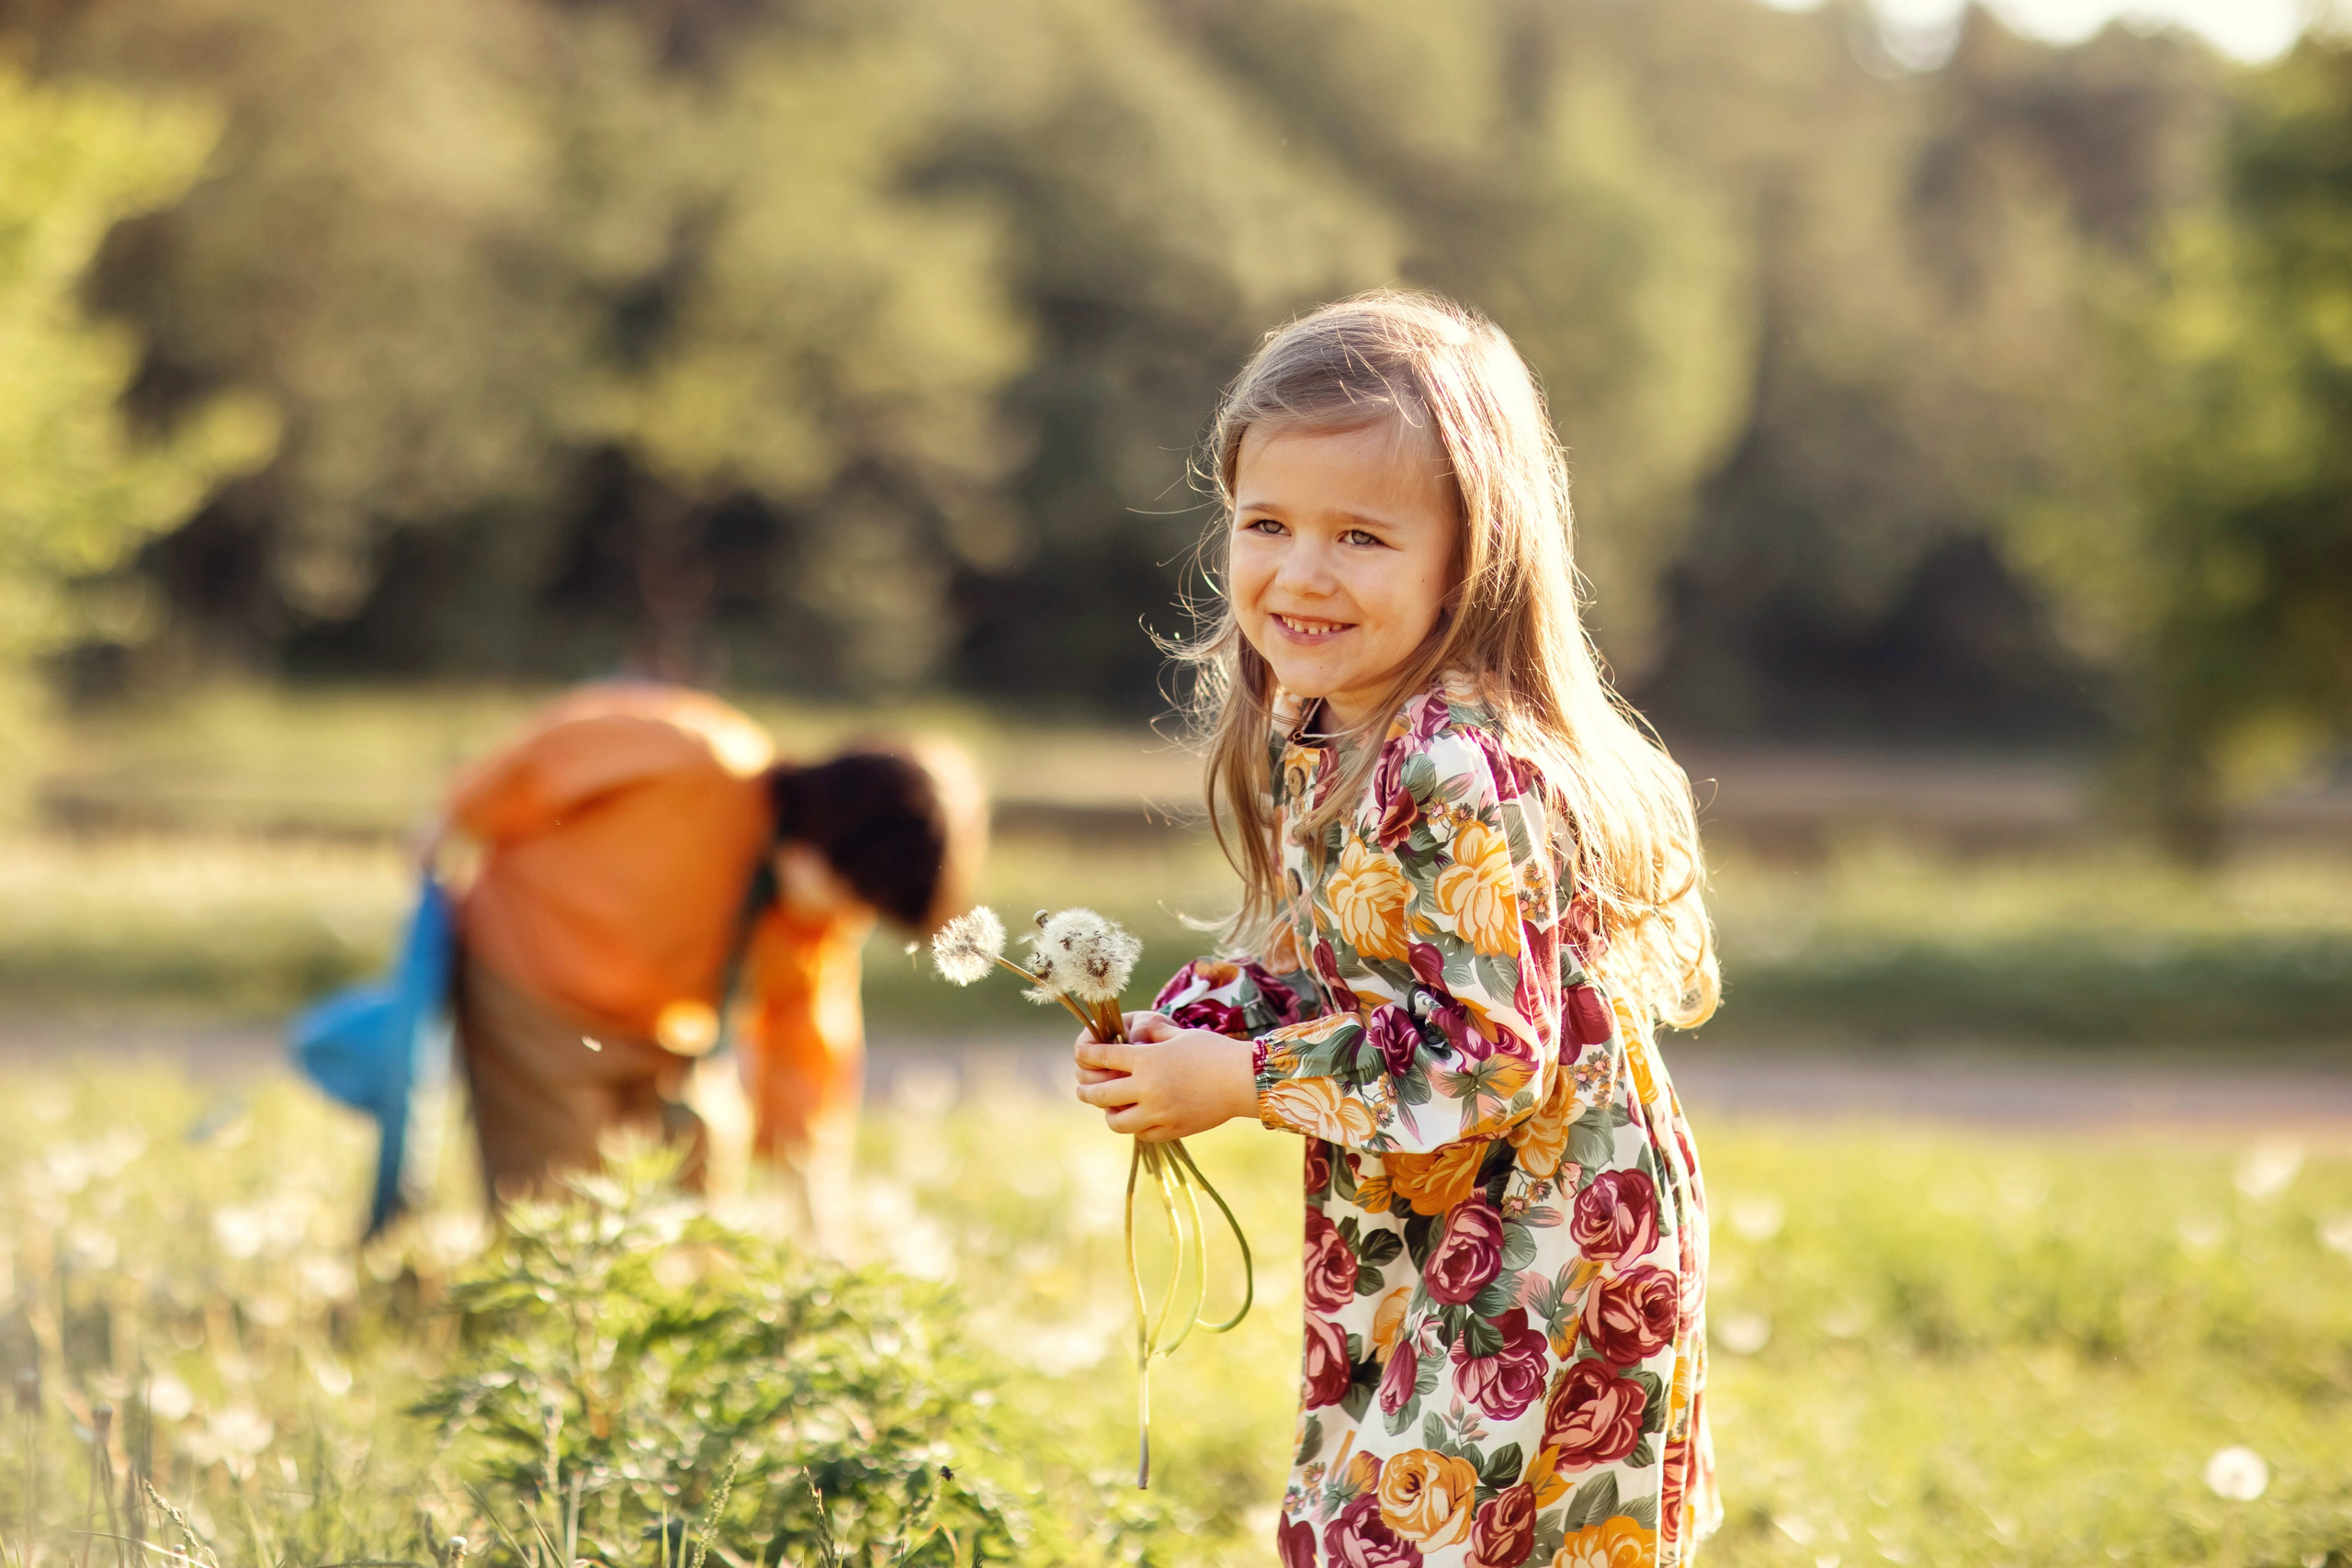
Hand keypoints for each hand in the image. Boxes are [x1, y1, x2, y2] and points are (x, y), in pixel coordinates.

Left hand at [1072, 1013, 1257, 1140]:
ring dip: (1109, 1113)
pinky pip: (1142, 1133)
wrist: (1244, 1080)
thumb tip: (1128, 1033)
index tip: (1081, 1054)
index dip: (1086, 1055)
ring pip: (1116, 1121)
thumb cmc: (1213, 1051)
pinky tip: (1139, 1117)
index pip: (1102, 1057)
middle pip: (1100, 1094)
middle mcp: (1147, 1088)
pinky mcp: (1172, 1130)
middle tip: (1082, 1089)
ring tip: (1111, 1107)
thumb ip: (1150, 1035)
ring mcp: (1159, 1113)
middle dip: (1086, 1091)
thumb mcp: (1178, 1035)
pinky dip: (1136, 1126)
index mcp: (1147, 1060)